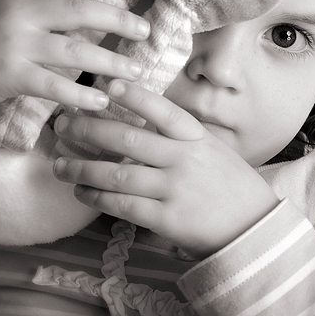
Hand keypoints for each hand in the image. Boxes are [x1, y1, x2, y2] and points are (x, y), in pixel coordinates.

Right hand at [0, 0, 148, 145]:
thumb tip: (77, 16)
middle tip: (146, 30)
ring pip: (76, 50)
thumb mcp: (0, 17)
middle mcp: (20, 14)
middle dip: (118, 19)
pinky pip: (55, 84)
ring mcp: (15, 43)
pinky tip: (101, 102)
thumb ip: (35, 13)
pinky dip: (81, 94)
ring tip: (135, 72)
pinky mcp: (9, 74)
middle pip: (81, 10)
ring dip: (110, 61)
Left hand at [52, 79, 279, 258]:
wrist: (255, 230)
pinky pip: (123, 205)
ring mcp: (175, 189)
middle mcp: (184, 159)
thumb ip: (182, 138)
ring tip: (59, 165)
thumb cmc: (232, 187)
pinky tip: (81, 192)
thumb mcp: (214, 151)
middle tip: (63, 124)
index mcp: (197, 139)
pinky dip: (97, 197)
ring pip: (118, 173)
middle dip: (90, 129)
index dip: (133, 96)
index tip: (106, 85)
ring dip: (83, 168)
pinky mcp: (167, 219)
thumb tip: (143, 124)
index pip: (162, 111)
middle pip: (128, 139)